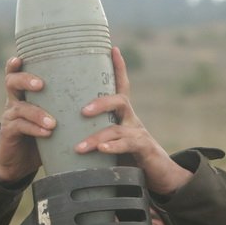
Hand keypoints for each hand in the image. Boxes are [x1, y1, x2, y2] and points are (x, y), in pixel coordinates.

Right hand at [0, 57, 56, 183]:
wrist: (19, 162)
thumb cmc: (42, 135)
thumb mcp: (53, 117)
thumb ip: (66, 105)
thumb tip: (100, 92)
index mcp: (25, 93)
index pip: (17, 73)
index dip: (16, 64)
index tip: (22, 57)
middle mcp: (14, 101)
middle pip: (12, 82)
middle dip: (26, 80)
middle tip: (41, 84)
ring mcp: (10, 117)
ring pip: (20, 107)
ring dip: (37, 113)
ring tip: (53, 122)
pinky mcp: (9, 133)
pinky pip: (21, 127)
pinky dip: (35, 129)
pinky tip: (47, 133)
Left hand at [77, 47, 191, 194]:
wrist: (161, 176)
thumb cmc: (129, 157)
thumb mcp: (111, 141)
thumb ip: (95, 133)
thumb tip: (64, 132)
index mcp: (124, 115)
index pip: (122, 86)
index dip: (119, 67)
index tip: (113, 48)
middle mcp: (132, 120)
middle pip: (119, 101)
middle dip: (101, 102)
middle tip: (82, 111)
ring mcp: (139, 134)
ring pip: (117, 128)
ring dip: (97, 138)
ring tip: (79, 147)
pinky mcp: (144, 150)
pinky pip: (128, 145)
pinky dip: (114, 147)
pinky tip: (101, 150)